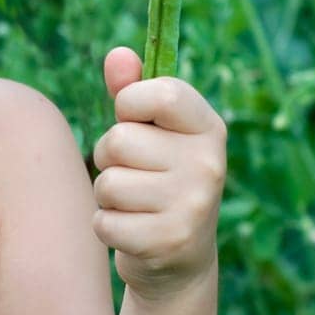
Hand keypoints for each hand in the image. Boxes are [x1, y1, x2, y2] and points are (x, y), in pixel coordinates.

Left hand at [91, 47, 226, 302]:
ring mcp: (193, 206)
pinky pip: (104, 222)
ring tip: (136, 205)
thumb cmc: (156, 178)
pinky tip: (133, 232)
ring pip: (107, 183)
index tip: (134, 119)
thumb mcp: (151, 132)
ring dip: (108, 196)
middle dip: (110, 158)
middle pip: (118, 140)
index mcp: (209, 129)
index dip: (130, 103)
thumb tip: (117, 55)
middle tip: (136, 175)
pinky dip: (107, 227)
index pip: (161, 93)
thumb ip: (132, 91)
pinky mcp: (168, 242)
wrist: (180, 260)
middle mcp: (209, 164)